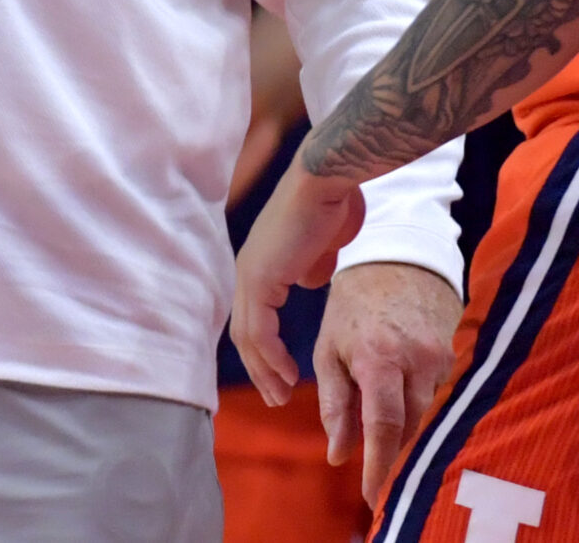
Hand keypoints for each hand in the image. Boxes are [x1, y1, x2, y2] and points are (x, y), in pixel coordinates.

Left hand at [230, 157, 366, 399]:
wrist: (330, 180)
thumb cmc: (333, 205)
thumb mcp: (322, 245)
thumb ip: (311, 266)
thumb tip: (309, 280)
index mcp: (261, 265)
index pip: (253, 320)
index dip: (265, 353)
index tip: (282, 377)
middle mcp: (248, 271)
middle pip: (245, 335)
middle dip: (260, 370)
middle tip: (276, 397)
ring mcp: (250, 273)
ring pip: (248, 337)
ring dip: (264, 370)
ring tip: (280, 395)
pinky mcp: (260, 276)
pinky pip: (260, 329)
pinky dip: (272, 355)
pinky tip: (289, 373)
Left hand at [314, 261, 460, 506]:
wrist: (398, 259)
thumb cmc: (353, 306)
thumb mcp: (330, 349)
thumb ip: (335, 404)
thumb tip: (337, 454)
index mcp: (378, 358)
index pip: (383, 426)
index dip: (378, 466)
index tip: (371, 495)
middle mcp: (415, 361)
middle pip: (406, 427)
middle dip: (388, 449)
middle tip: (372, 467)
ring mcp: (439, 358)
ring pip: (420, 413)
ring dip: (400, 424)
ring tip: (380, 418)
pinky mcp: (452, 357)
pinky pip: (431, 394)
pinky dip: (413, 400)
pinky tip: (399, 388)